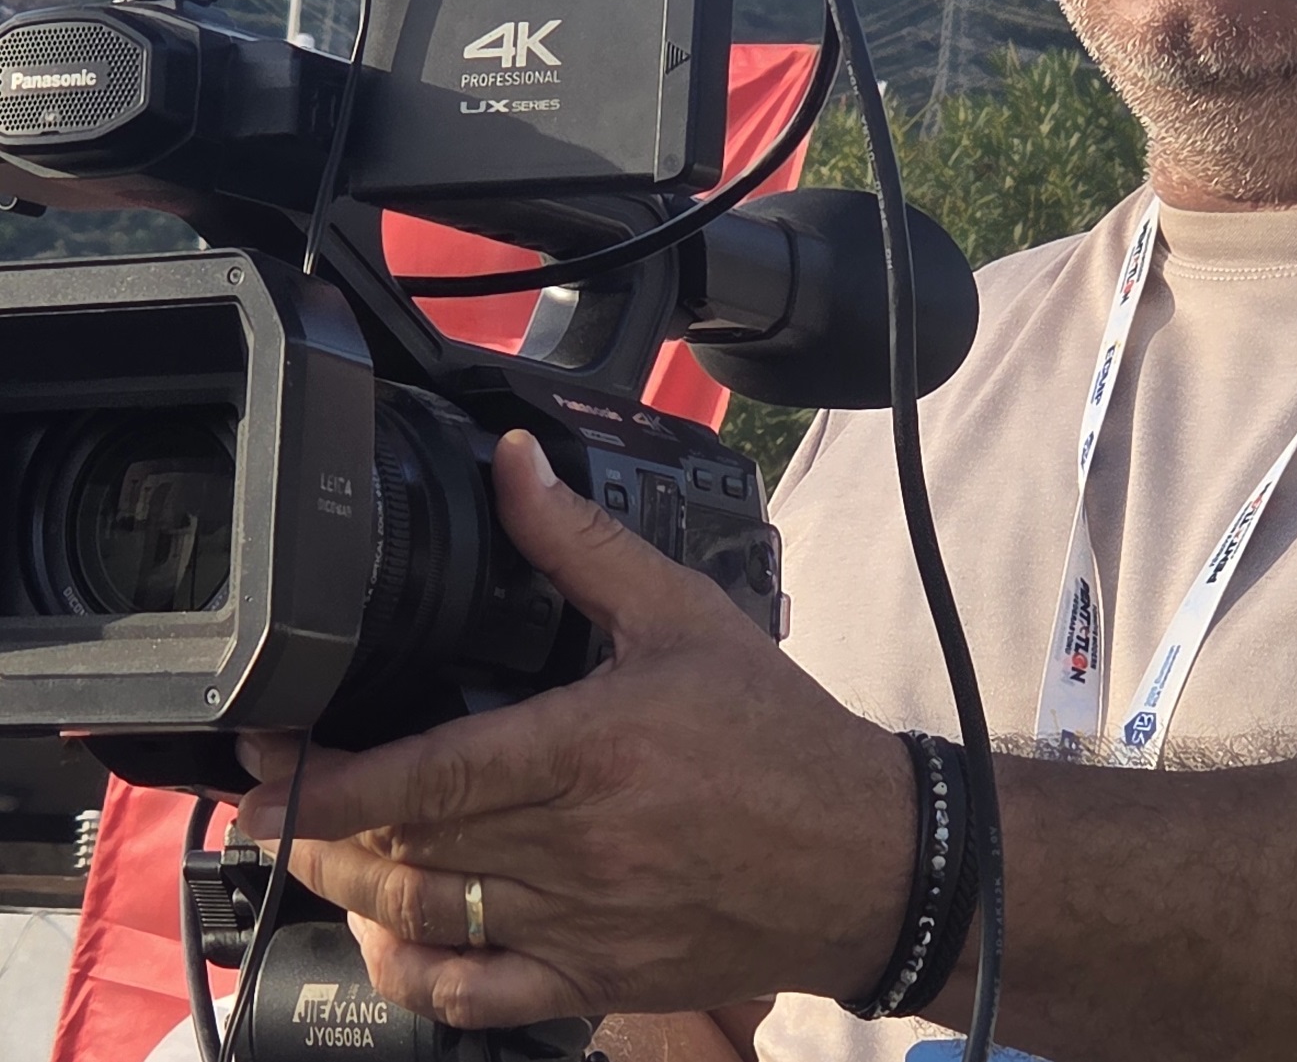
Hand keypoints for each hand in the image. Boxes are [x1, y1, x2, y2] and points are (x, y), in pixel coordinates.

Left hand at [236, 430, 913, 1029]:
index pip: (426, 776)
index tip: (268, 763)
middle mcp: (572, 849)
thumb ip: (582, 541)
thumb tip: (514, 464)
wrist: (860, 854)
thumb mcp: (684, 613)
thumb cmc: (777, 733)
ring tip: (313, 850)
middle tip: (269, 794)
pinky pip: (478, 1000)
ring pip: (424, 922)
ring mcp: (578, 927)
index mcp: (587, 750)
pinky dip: (415, 973)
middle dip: (315, 827)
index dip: (329, 779)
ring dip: (349, 891)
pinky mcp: (595, 981)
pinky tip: (390, 936)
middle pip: (403, 852)